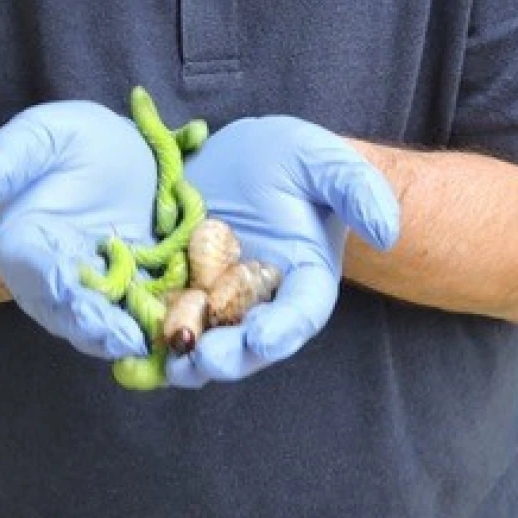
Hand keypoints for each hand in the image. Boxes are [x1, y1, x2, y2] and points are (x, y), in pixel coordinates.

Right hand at [0, 101, 157, 360]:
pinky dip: (154, 320)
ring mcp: (93, 287)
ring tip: (148, 340)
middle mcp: (53, 276)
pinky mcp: (130, 285)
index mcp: (23, 242)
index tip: (68, 288)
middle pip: (69, 308)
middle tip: (119, 334)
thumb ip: (9, 156)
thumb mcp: (38, 135)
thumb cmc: (62, 143)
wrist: (103, 152)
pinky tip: (174, 326)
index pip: (32, 266)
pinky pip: (139, 309)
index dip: (49, 279)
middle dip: (94, 322)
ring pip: (104, 320)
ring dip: (126, 333)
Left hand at [168, 115, 399, 387]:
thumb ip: (357, 189)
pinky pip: (166, 318)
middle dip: (230, 355)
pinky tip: (130, 339)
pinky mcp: (180, 290)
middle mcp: (263, 302)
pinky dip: (150, 334)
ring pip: (207, 340)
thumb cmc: (294, 159)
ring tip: (170, 363)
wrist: (244, 154)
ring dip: (187, 357)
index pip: (302, 313)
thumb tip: (387, 230)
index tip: (266, 339)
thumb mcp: (324, 161)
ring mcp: (219, 300)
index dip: (285, 329)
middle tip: (206, 358)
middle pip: (250, 342)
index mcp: (305, 280)